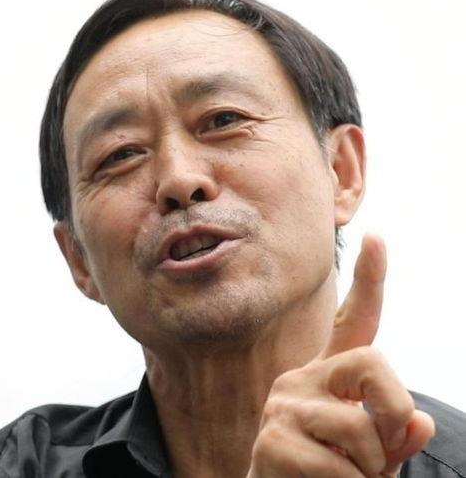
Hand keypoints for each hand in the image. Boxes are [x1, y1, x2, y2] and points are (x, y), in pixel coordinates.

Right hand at [247, 234, 434, 476]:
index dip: (368, 281)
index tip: (377, 238)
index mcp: (326, 375)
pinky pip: (340, 469)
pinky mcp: (272, 441)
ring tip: (342, 477)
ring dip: (370, 470)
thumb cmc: (325, 475)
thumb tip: (420, 422)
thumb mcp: (368, 456)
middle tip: (384, 447)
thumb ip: (393, 435)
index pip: (350, 322)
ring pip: (364, 429)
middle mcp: (301, 378)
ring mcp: (284, 406)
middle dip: (395, 408)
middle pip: (373, 362)